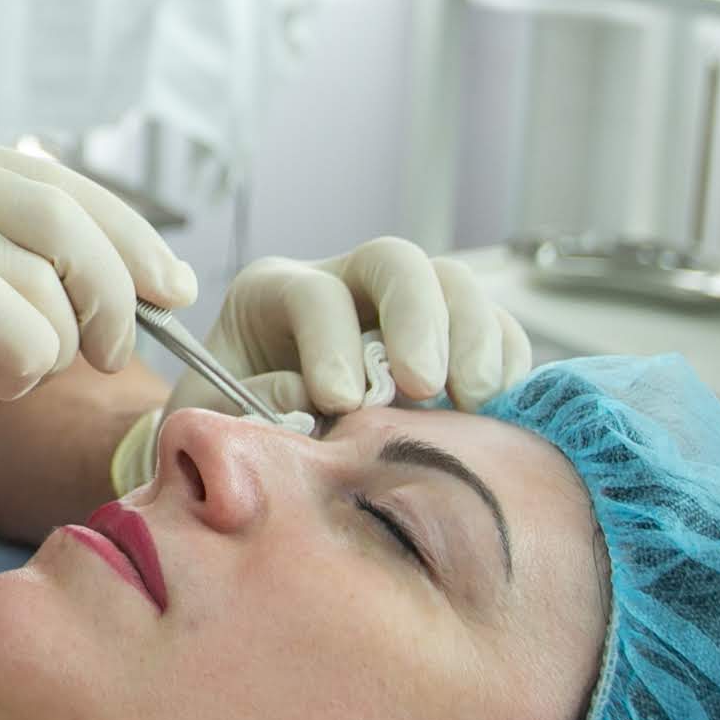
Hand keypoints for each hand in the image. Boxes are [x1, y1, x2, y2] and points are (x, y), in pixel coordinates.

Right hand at [0, 129, 196, 523]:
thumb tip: (60, 274)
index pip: (38, 173)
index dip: (119, 227)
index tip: (164, 280)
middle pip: (60, 206)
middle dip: (119, 278)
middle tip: (128, 342)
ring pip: (43, 267)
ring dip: (65, 334)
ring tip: (35, 374)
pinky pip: (12, 313)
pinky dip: (30, 356)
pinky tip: (5, 381)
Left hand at [108, 239, 531, 496]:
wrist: (257, 459)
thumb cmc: (229, 432)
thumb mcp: (213, 421)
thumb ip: (247, 409)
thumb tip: (307, 401)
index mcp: (273, 294)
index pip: (314, 292)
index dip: (331, 342)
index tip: (339, 401)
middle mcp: (343, 286)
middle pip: (395, 261)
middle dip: (417, 318)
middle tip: (425, 386)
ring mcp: (402, 310)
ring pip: (455, 285)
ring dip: (474, 340)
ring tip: (471, 404)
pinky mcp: (450, 344)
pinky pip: (497, 330)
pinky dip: (507, 365)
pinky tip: (496, 415)